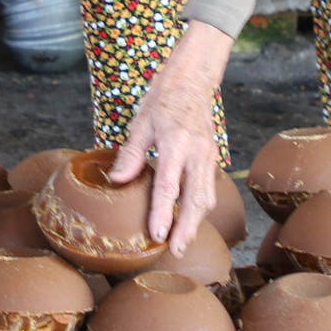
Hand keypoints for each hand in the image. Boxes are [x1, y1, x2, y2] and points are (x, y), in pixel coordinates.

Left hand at [110, 21, 233, 252]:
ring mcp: (208, 156)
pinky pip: (208, 188)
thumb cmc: (163, 99)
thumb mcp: (141, 122)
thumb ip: (130, 154)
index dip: (162, 213)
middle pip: (194, 199)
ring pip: (206, 197)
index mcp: (175, 143)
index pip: (168, 186)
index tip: (157, 235)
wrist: (194, 80)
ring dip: (195, 222)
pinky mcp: (213, 157)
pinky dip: (200, 207)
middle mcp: (196, 153)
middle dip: (186, 228)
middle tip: (176, 250)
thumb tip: (117, 181)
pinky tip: (189, 220)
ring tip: (182, 243)